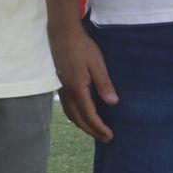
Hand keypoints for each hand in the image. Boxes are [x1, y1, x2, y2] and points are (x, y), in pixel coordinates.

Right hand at [49, 27, 117, 142]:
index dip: (99, 128)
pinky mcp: (60, 84)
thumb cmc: (82, 46)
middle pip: (78, 119)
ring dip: (83, 125)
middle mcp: (67, 92)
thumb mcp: (97, 63)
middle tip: (105, 138)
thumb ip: (104, 84)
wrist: (62, 34)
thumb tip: (113, 103)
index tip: (110, 136)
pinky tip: (83, 115)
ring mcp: (61, 89)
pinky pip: (67, 107)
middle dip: (92, 131)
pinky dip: (76, 116)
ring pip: (71, 114)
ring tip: (95, 130)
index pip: (89, 115)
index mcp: (77, 88)